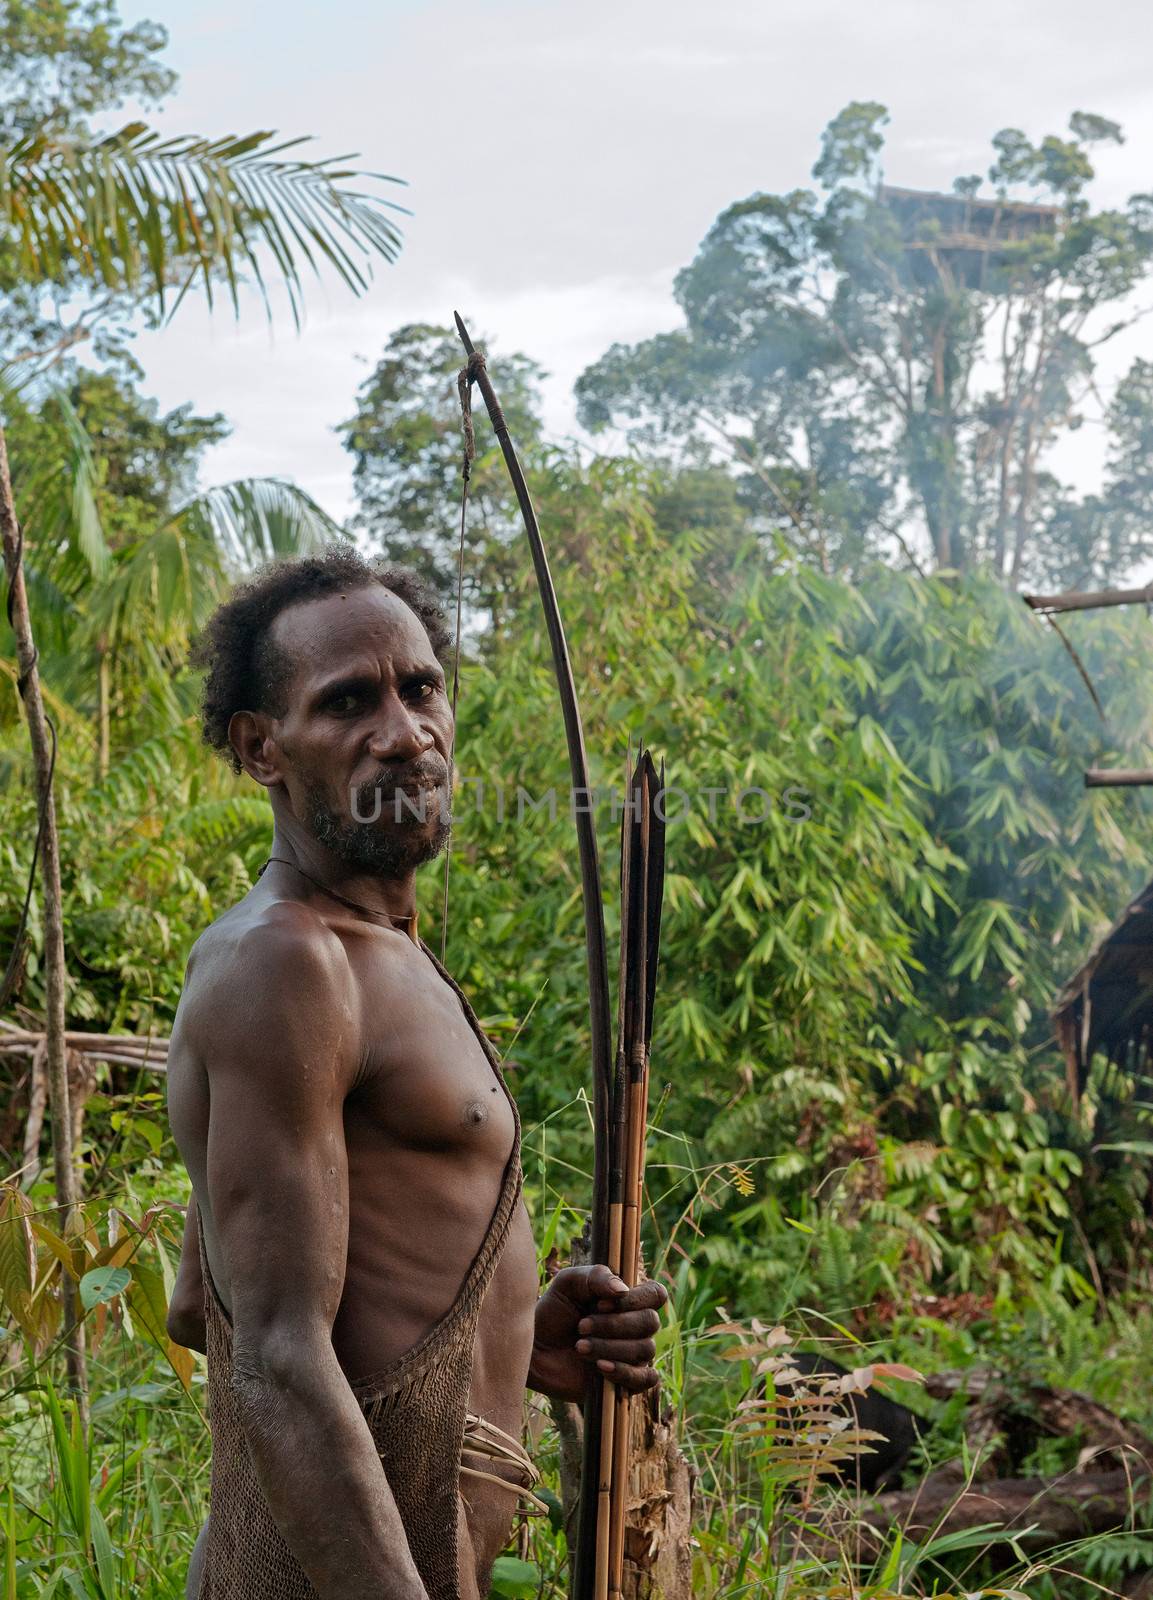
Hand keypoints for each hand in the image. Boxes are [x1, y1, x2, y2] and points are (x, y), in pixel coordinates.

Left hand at [527, 1263, 667, 1403]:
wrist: (534, 1350)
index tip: (600, 1303)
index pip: (656, 1294)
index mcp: (627, 1301)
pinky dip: (625, 1372)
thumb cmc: (552, 1313)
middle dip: (614, 1325)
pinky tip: (600, 1367)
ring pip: (645, 1350)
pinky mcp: (626, 1382)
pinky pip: (646, 1379)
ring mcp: (633, 1355)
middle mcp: (635, 1327)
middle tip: (581, 1326)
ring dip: (610, 1347)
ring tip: (579, 1347)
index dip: (634, 1299)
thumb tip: (623, 1289)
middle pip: (650, 1322)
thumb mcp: (567, 1284)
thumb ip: (595, 1276)